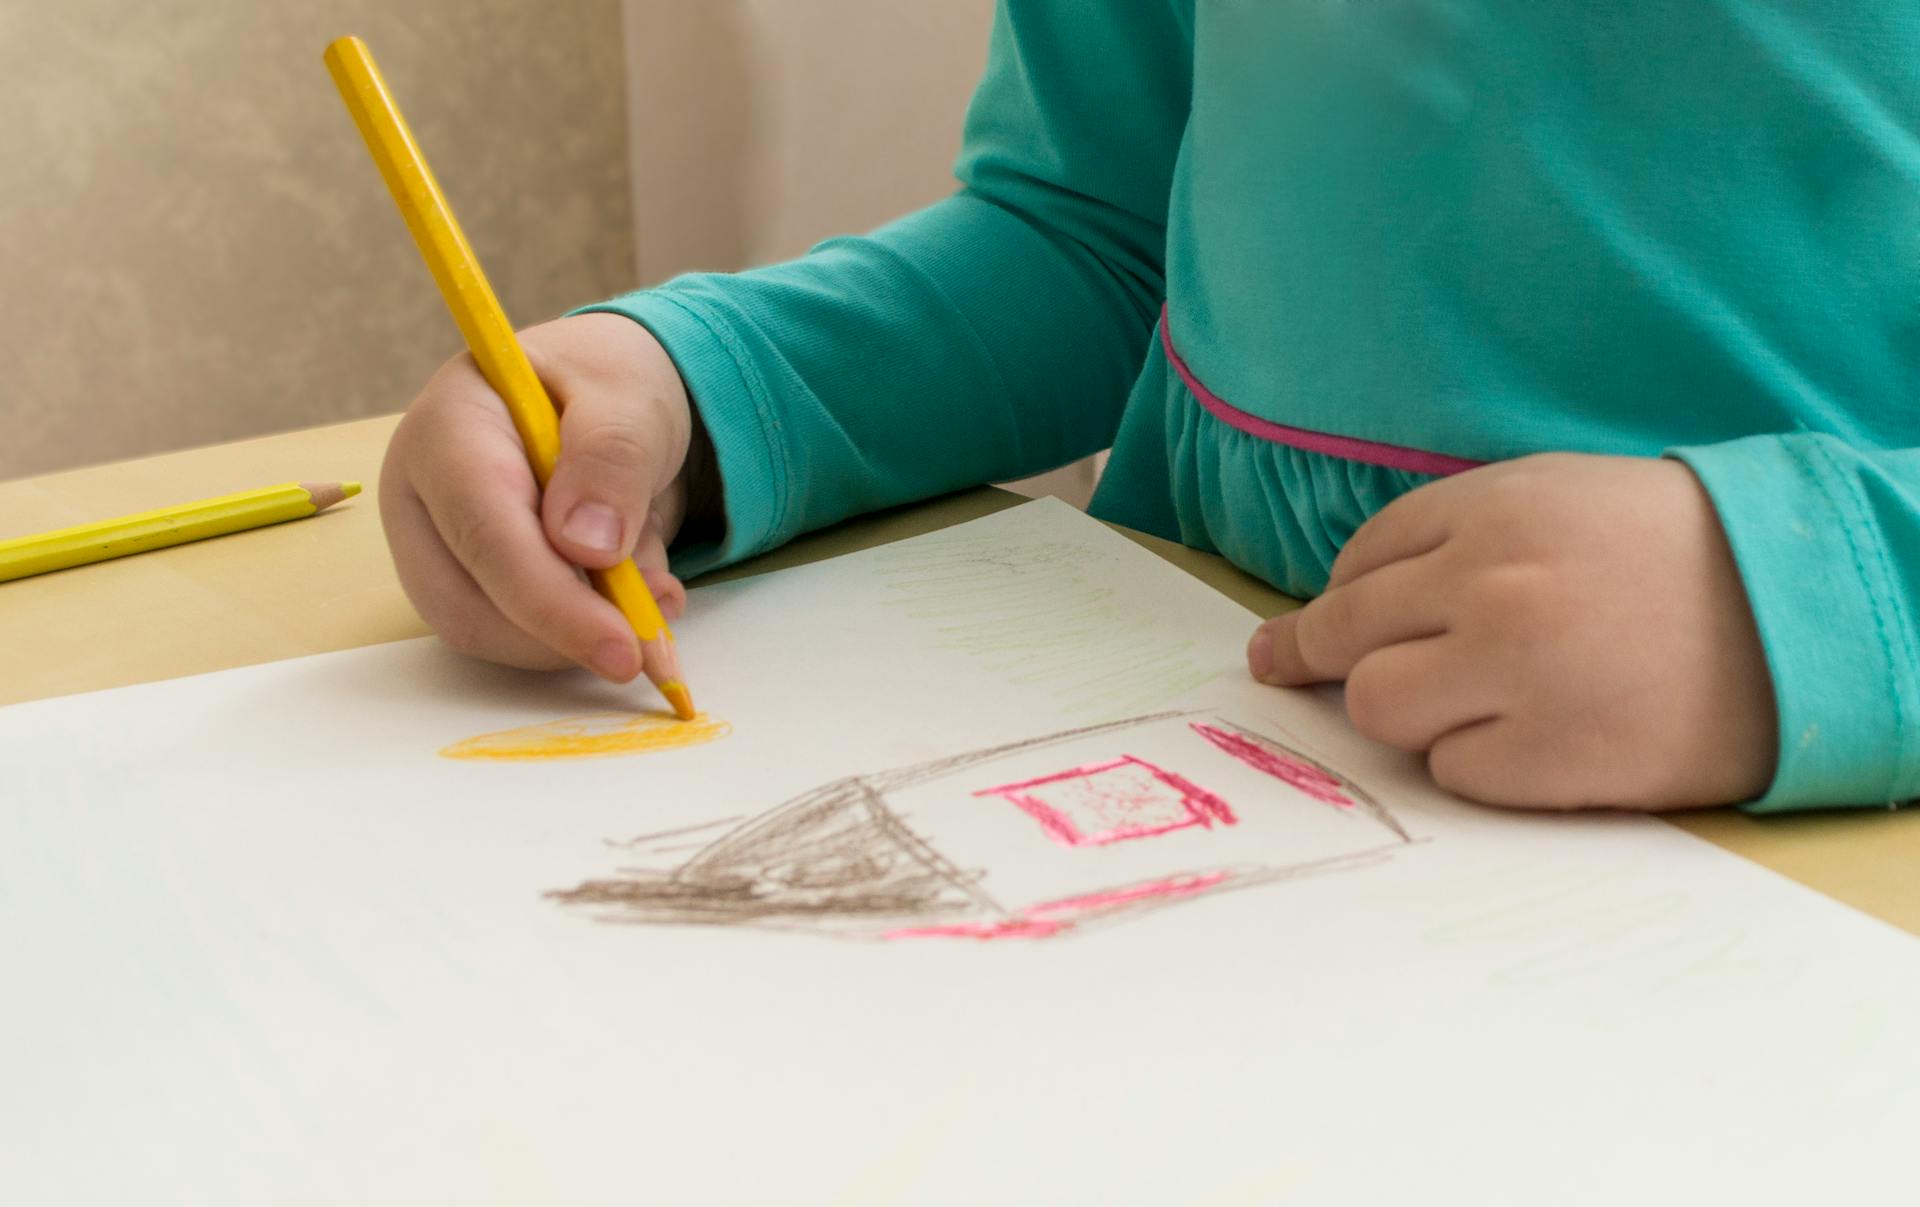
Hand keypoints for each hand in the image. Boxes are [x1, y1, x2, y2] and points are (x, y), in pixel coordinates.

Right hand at [381, 312, 714, 681]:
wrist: (607, 404)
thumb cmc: (606, 387)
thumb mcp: (630, 397)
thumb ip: (613, 457)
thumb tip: (585, 545)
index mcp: (446, 428)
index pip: (483, 533)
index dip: (552, 601)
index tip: (622, 646)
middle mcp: (421, 496)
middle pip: (468, 605)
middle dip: (566, 636)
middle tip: (650, 641)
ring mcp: (436, 548)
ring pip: (491, 636)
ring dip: (580, 637)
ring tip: (649, 587)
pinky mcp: (466, 586)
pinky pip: (516, 640)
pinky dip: (580, 635)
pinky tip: (626, 593)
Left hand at [1247, 454, 1776, 809]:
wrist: (1801, 618)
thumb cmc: (1675, 553)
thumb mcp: (1560, 497)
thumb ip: (1454, 531)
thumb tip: (1344, 593)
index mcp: (1492, 512)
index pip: (1359, 562)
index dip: (1334, 597)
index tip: (1309, 626)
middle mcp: (1490, 588)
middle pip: (1345, 637)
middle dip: (1308, 655)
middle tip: (1279, 665)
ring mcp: (1515, 677)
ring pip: (1378, 708)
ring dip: (1404, 709)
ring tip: (1468, 700)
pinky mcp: (1547, 760)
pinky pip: (1448, 771)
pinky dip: (1471, 760)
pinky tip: (1525, 738)